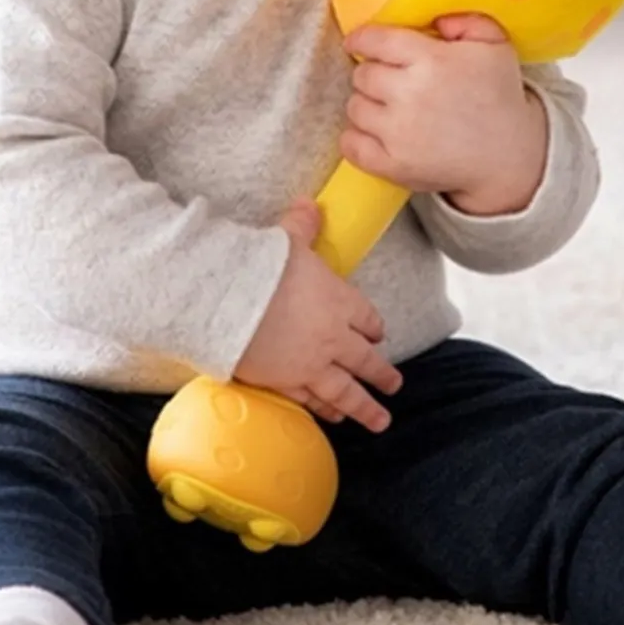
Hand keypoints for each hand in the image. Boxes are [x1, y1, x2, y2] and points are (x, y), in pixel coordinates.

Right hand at [234, 199, 401, 432]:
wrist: (228, 302)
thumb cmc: (260, 268)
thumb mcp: (287, 240)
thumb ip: (303, 226)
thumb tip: (310, 204)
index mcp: (340, 302)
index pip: (366, 318)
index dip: (374, 327)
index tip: (380, 335)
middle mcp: (333, 337)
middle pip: (365, 360)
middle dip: (382, 374)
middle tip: (394, 385)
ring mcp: (310, 364)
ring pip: (345, 391)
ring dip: (364, 407)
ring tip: (379, 420)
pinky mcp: (284, 381)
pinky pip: (311, 400)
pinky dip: (325, 410)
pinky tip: (333, 418)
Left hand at [340, 14, 548, 214]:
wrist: (511, 156)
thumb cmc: (501, 97)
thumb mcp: (496, 45)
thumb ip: (466, 20)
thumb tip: (434, 22)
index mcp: (432, 60)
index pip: (375, 40)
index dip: (362, 38)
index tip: (359, 42)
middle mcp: (409, 94)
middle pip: (362, 74)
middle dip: (373, 73)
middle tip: (390, 80)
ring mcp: (398, 133)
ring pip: (355, 106)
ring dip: (367, 104)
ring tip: (389, 108)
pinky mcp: (393, 165)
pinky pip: (350, 145)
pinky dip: (355, 138)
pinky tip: (375, 134)